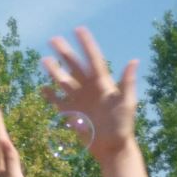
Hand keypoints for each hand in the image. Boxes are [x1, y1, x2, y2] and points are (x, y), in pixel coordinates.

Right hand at [42, 26, 137, 161]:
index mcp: (102, 84)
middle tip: (53, 39)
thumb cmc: (122, 126)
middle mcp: (89, 89)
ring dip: (54, 71)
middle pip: (74, 66)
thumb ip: (127, 83)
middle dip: (64, 53)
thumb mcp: (127, 103)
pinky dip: (50, 96)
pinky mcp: (72, 114)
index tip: (78, 30)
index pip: (92, 59)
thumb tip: (134, 61)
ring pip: (64, 81)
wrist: (113, 147)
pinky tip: (43, 88)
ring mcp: (79, 101)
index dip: (86, 44)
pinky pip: (58, 102)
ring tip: (44, 60)